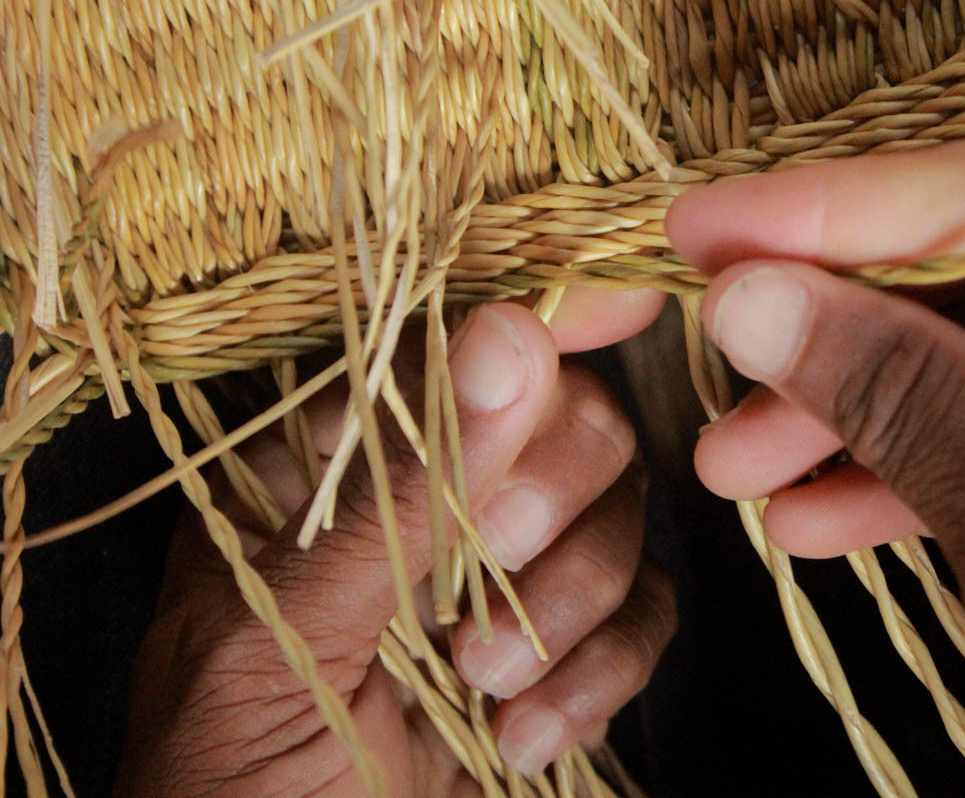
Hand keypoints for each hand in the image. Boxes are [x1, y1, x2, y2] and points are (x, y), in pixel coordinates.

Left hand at [117, 288, 675, 796]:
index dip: (540, 315)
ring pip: (620, 511)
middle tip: (492, 564)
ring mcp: (500, 582)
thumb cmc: (231, 792)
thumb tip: (504, 334)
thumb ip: (397, 493)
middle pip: (562, 415)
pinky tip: (524, 735)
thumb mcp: (285, 639)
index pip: (442, 347)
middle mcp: (424, 505)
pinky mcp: (562, 656)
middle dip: (551, 487)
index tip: (625, 304)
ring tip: (482, 683)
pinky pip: (645, 613)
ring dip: (570, 599)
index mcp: (323, 472)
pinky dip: (603, 672)